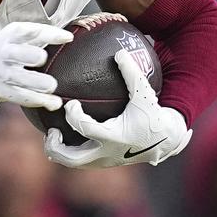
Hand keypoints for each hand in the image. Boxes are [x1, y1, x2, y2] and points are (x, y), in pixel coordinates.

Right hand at [0, 21, 67, 110]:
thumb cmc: (6, 49)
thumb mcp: (17, 36)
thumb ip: (41, 35)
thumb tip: (68, 38)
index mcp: (10, 36)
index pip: (29, 32)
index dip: (49, 34)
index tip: (68, 38)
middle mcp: (5, 53)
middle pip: (19, 54)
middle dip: (33, 57)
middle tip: (44, 60)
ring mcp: (3, 74)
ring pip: (20, 79)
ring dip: (38, 84)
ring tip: (52, 88)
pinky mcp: (2, 91)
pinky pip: (22, 96)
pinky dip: (38, 101)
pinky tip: (53, 103)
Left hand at [47, 51, 190, 168]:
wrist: (165, 140)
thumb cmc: (152, 114)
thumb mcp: (145, 93)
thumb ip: (132, 73)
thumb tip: (119, 52)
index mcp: (115, 136)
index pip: (86, 128)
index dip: (74, 116)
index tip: (70, 104)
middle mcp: (107, 153)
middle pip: (73, 159)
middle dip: (55, 147)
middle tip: (51, 131)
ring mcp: (104, 162)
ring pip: (74, 164)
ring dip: (59, 152)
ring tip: (54, 135)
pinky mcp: (104, 163)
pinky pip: (81, 161)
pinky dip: (70, 151)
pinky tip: (65, 135)